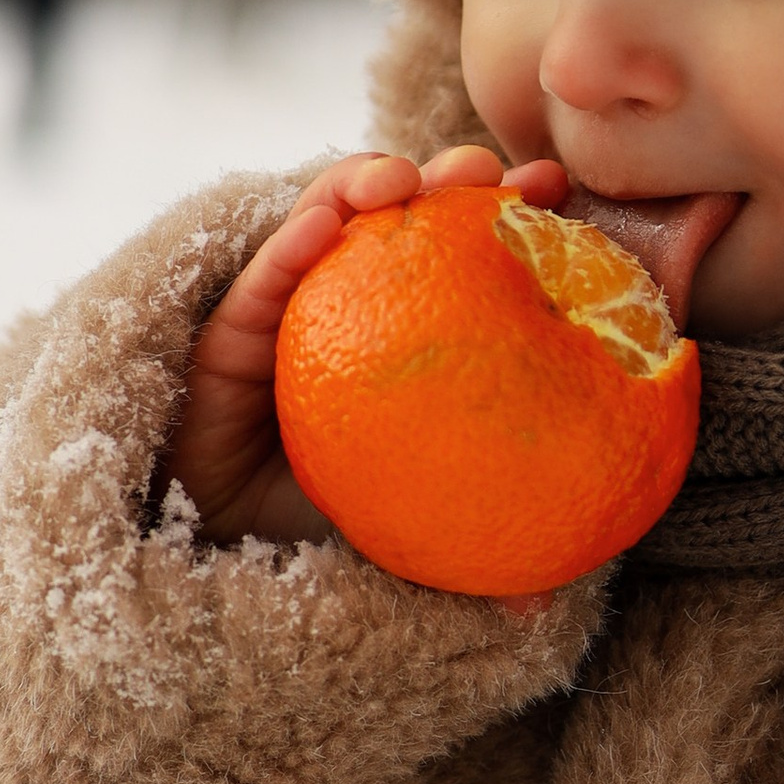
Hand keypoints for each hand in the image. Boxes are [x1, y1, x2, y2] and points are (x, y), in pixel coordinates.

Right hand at [162, 146, 567, 545]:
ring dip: (370, 181)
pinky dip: (295, 238)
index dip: (519, 222)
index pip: (474, 266)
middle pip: (411, 225)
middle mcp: (354, 312)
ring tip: (408, 176)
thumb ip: (468, 561)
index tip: (560, 195)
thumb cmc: (320, 544)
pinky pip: (262, 279)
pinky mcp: (227, 331)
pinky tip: (330, 216)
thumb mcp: (411, 543)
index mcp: (414, 344)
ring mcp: (291, 313)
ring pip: (331, 225)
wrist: (223, 572)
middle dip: (456, 180)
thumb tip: (540, 610)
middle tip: (496, 173)